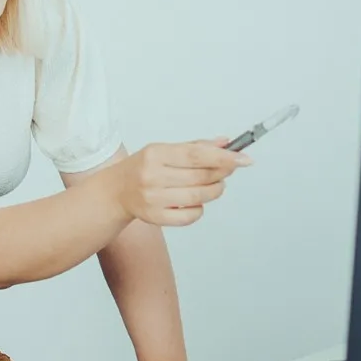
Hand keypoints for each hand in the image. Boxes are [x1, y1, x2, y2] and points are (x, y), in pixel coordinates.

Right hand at [107, 141, 247, 226]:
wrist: (116, 191)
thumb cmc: (143, 168)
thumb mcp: (163, 150)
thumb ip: (195, 147)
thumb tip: (225, 143)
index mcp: (155, 154)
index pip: (197, 155)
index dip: (224, 157)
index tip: (244, 159)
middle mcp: (152, 176)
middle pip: (201, 177)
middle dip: (222, 174)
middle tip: (229, 169)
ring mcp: (153, 199)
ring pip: (199, 197)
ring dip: (214, 191)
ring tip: (215, 185)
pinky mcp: (156, 217)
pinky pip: (191, 216)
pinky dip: (199, 209)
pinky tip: (195, 202)